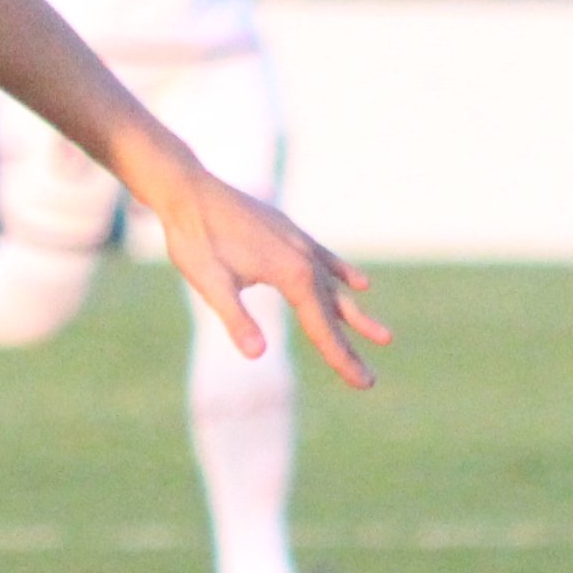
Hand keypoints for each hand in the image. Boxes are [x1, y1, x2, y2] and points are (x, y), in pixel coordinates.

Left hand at [147, 160, 389, 390]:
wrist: (188, 189)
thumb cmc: (194, 238)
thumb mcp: (210, 283)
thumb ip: (236, 319)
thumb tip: (258, 356)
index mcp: (290, 273)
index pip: (321, 326)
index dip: (341, 357)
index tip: (363, 383)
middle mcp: (303, 256)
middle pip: (332, 312)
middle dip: (349, 348)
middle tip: (369, 382)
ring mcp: (299, 242)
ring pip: (333, 287)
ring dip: (354, 314)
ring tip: (384, 337)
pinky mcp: (289, 232)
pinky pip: (323, 259)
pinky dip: (342, 272)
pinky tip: (360, 283)